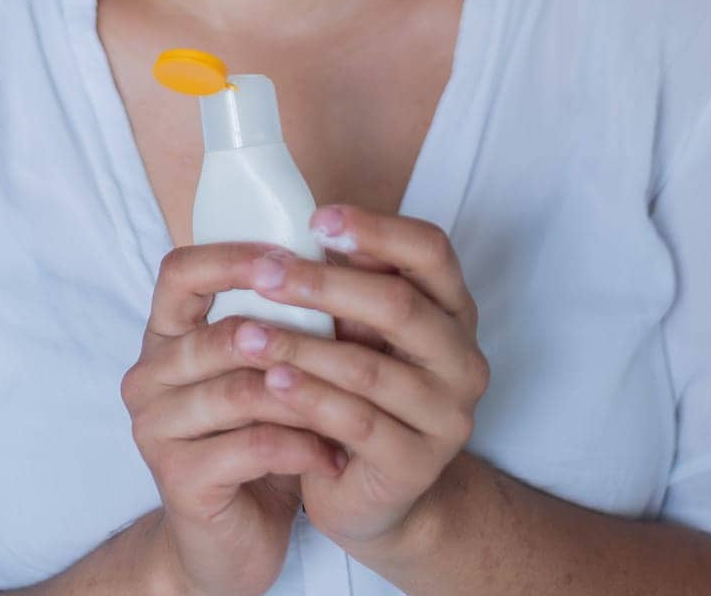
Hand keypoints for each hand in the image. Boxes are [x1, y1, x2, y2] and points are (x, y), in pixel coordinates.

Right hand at [121, 241, 346, 595]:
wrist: (229, 544)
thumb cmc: (256, 443)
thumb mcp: (268, 375)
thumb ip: (286, 324)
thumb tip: (349, 264)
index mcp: (164, 336)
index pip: (180, 273)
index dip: (232, 259)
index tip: (290, 259)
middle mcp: (148, 376)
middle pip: (217, 335)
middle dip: (288, 335)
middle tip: (345, 338)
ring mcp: (156, 429)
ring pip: (241, 391)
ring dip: (306, 397)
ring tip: (353, 404)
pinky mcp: (179, 478)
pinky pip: (253, 447)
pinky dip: (304, 448)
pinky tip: (334, 455)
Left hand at [231, 203, 489, 567]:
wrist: (375, 492)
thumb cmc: (359, 390)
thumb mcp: (360, 329)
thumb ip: (348, 282)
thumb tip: (296, 223)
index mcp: (453, 308)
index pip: (431, 249)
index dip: (375, 229)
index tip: (315, 218)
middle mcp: (463, 358)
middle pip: (398, 305)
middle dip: (324, 284)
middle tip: (265, 274)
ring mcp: (446, 415)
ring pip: (369, 368)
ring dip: (301, 346)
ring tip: (247, 333)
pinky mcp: (417, 464)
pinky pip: (357, 423)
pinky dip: (309, 398)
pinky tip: (271, 382)